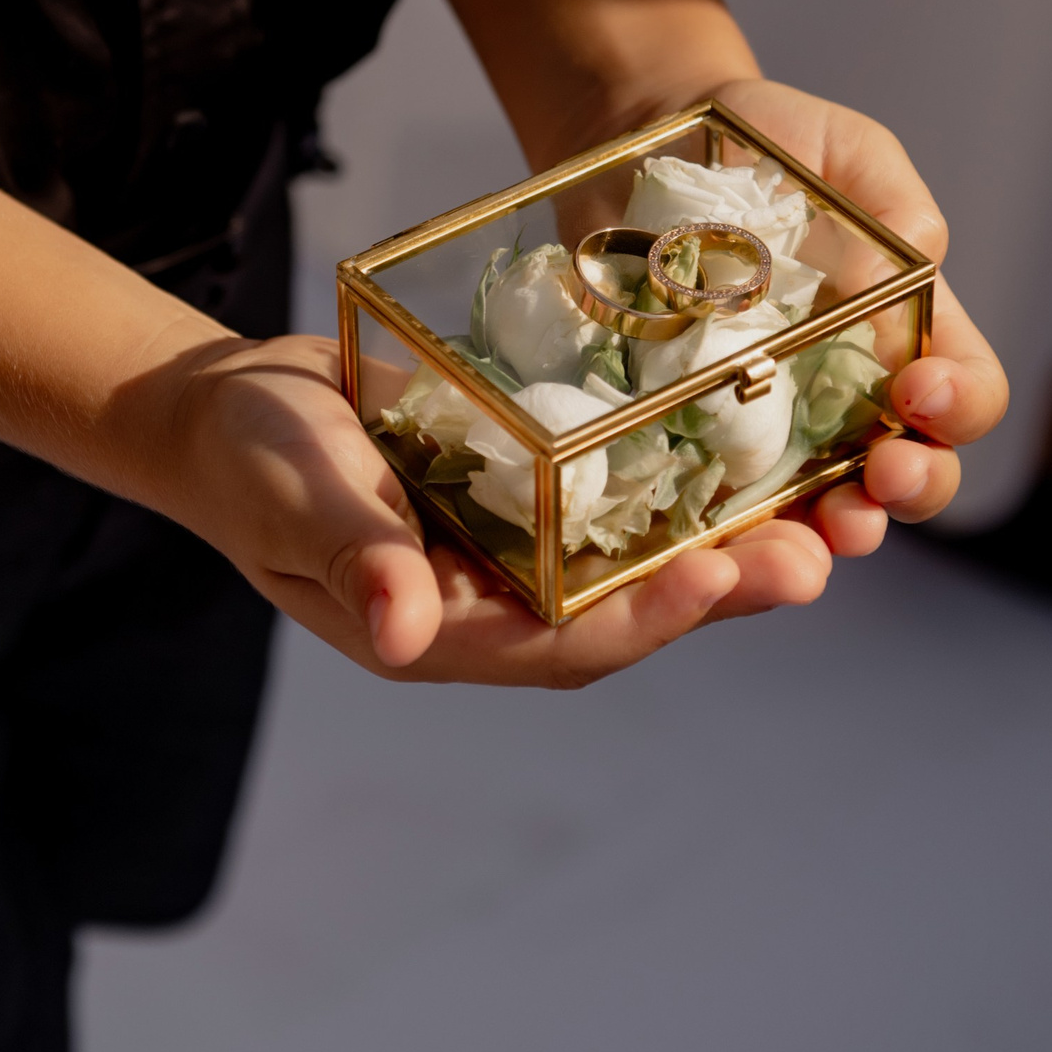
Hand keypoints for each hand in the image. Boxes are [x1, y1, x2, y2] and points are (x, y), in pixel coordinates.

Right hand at [159, 81, 1005, 686]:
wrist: (226, 410)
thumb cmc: (249, 456)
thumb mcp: (297, 492)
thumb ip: (356, 553)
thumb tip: (405, 630)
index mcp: (445, 630)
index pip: (566, 641)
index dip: (646, 619)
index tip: (718, 578)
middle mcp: (500, 606)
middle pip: (631, 611)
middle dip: (724, 587)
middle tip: (817, 553)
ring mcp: (521, 553)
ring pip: (644, 559)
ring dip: (729, 540)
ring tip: (825, 512)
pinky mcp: (536, 494)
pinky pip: (627, 498)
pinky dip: (690, 481)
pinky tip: (759, 447)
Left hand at [702, 77, 1006, 570]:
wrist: (647, 136)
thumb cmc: (764, 139)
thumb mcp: (842, 148)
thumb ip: (893, 202)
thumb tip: (910, 274)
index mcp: (905, 330)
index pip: (964, 392)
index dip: (960, 404)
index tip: (920, 389)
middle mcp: (850, 396)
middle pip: (911, 474)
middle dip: (911, 490)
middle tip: (883, 477)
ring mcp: (771, 429)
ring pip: (821, 512)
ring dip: (830, 534)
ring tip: (820, 534)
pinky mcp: (691, 442)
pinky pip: (716, 507)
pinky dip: (727, 535)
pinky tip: (721, 540)